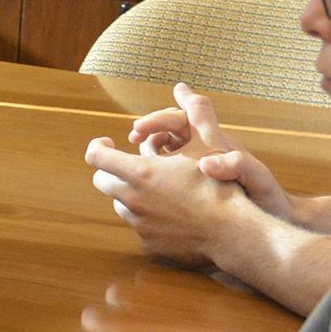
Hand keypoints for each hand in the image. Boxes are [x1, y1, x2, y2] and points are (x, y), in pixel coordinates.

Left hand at [87, 128, 271, 271]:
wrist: (234, 232)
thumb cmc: (220, 185)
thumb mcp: (208, 144)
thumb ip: (192, 114)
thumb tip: (182, 87)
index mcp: (139, 173)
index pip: (96, 157)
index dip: (98, 146)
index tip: (107, 143)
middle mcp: (132, 199)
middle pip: (103, 181)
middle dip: (113, 171)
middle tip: (133, 166)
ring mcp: (138, 224)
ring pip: (120, 204)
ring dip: (131, 194)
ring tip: (157, 189)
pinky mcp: (148, 244)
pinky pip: (139, 227)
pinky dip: (148, 218)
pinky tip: (171, 214)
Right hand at [129, 82, 295, 222]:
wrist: (269, 219)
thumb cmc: (263, 196)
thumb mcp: (255, 178)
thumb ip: (237, 165)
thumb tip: (208, 163)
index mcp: (213, 142)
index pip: (180, 118)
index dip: (158, 119)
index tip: (138, 129)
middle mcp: (200, 152)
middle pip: (166, 131)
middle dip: (147, 131)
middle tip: (133, 138)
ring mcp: (191, 171)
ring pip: (160, 153)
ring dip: (146, 153)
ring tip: (138, 164)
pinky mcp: (185, 188)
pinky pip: (162, 176)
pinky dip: (151, 176)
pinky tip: (145, 187)